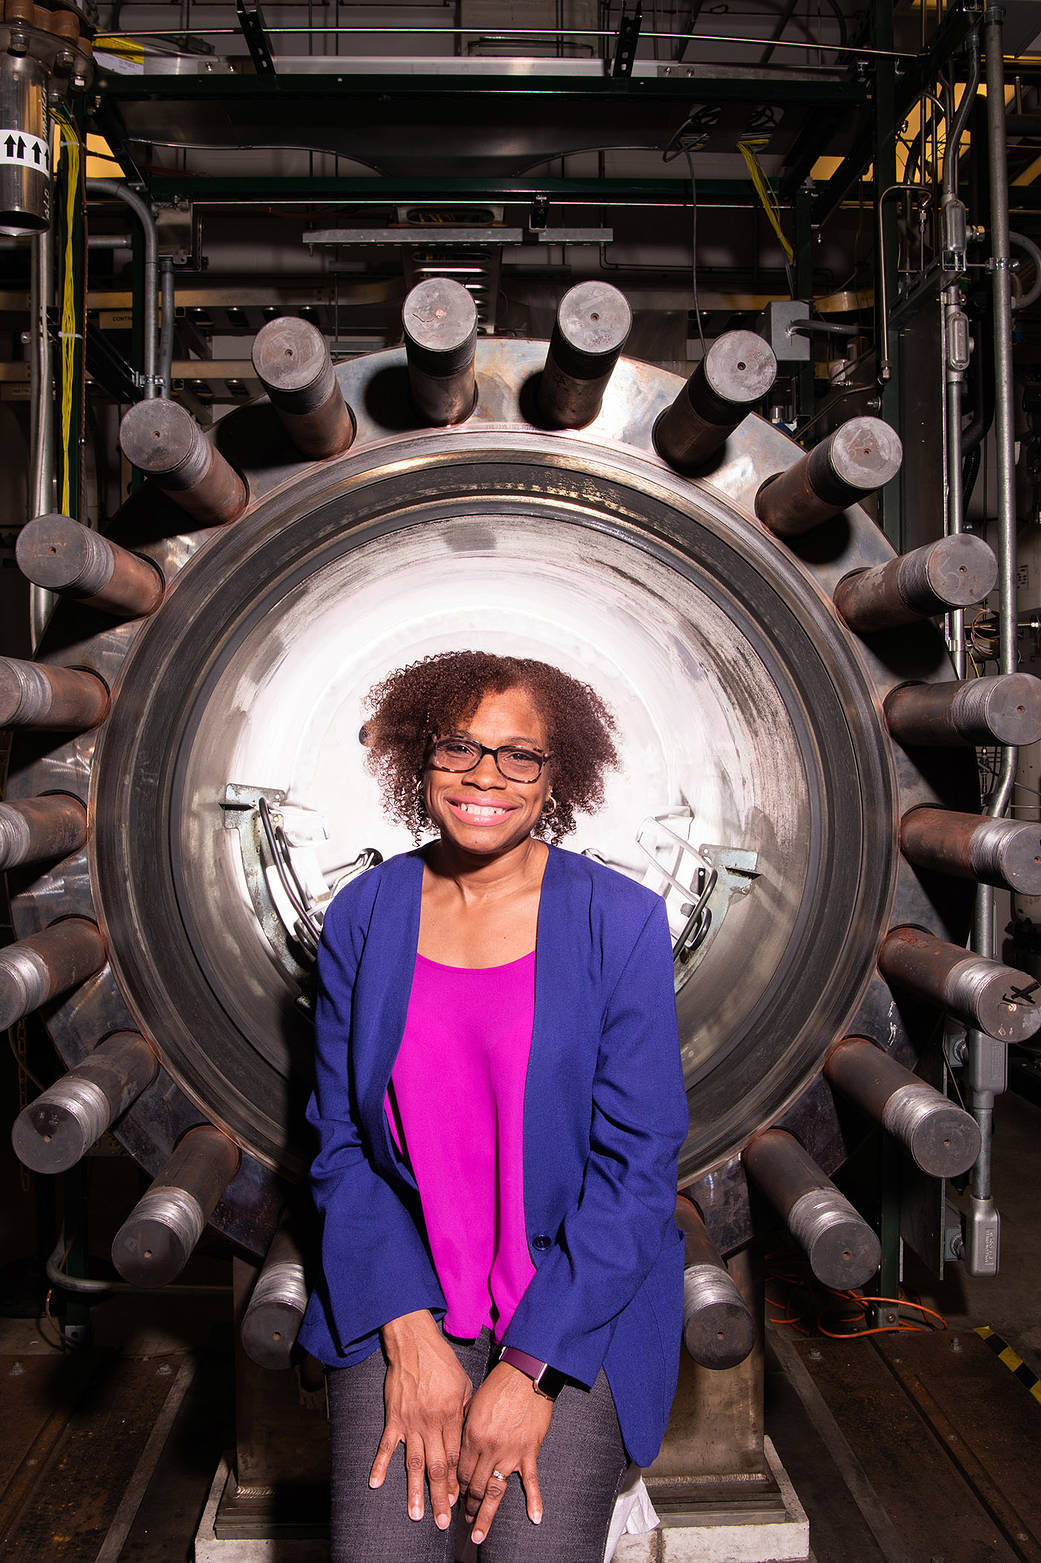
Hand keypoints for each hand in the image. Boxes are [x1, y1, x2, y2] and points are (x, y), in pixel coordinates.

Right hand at [371, 1310, 473, 1529]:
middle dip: (440, 1496)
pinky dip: (380, 1465)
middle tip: (443, 1520)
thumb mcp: (464, 1385)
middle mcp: (431, 1424)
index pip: (454, 1457)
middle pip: (437, 1467)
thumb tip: (468, 1438)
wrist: (415, 1344)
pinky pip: (386, 1445)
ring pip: (413, 1464)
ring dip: (415, 1491)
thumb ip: (466, 1413)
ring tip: (415, 1515)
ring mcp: (410, 1422)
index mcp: (451, 1416)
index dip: (456, 1481)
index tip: (458, 1499)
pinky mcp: (394, 1417)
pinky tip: (375, 1484)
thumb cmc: (443, 1363)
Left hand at [458, 1362, 553, 1544]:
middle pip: (474, 1485)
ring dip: (485, 1514)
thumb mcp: (472, 1404)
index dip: (455, 1486)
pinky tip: (535, 1518)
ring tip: (478, 1533)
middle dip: (467, 1505)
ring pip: (494, 1491)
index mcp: (471, 1435)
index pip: (459, 1470)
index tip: (454, 1496)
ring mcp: (510, 1452)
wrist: (525, 1375)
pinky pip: (531, 1481)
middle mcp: (489, 1448)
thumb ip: (464, 1428)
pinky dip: (534, 1500)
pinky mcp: (530, 1451)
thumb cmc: (497, 1386)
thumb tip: (457, 1449)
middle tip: (464, 1519)